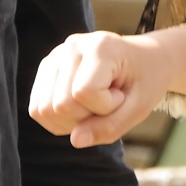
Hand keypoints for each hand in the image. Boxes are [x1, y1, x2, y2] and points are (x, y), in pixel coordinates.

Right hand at [28, 30, 172, 147]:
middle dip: (87, 116)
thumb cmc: (146, 81)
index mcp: (99, 46)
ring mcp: (55, 55)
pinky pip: (38, 108)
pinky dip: (59, 119)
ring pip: (43, 109)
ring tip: (96, 103)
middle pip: (60, 104)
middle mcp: (72, 45)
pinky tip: (82, 107)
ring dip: (71, 120)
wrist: (147, 58)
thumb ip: (110, 126)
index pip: (83, 93)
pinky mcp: (46, 68)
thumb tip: (75, 140)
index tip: (122, 95)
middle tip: (110, 101)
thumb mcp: (139, 107)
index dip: (105, 107)